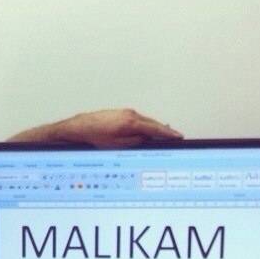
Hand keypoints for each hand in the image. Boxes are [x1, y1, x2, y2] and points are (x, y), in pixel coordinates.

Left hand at [8, 108, 182, 147]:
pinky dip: (144, 126)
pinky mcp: (119, 114)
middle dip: (164, 130)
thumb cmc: (95, 137)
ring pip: (145, 121)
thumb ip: (137, 142)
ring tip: (163, 135)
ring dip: (154, 128)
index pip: (156, 128)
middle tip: (175, 136)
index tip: (178, 136)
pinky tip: (145, 131)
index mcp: (131, 122)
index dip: (168, 134)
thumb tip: (149, 139)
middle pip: (152, 123)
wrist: (80, 128)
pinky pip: (137, 120)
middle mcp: (130, 114)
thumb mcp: (119, 146)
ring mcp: (125, 112)